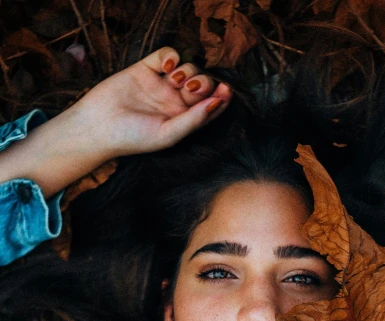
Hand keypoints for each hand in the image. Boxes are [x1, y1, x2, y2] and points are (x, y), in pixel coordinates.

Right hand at [72, 46, 232, 157]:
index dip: (221, 97)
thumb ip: (194, 120)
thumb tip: (218, 102)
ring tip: (175, 80)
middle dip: (203, 82)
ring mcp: (161, 84)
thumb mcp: (168, 134)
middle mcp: (175, 102)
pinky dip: (171, 56)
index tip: (225, 91)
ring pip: (188, 67)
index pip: (210, 106)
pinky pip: (167, 55)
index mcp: (184, 121)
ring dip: (188, 70)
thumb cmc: (133, 138)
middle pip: (201, 84)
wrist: (98, 127)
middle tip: (191, 88)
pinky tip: (167, 66)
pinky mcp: (146, 69)